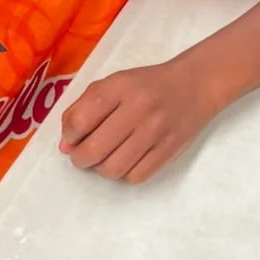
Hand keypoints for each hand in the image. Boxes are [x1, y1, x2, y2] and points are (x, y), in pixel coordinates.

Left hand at [58, 56, 218, 184]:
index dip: (69, 135)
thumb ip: (83, 108)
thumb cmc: (146, 85)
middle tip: (81, 155)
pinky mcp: (169, 150)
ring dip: (100, 169)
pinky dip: (124, 174)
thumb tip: (65, 145)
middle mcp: (138, 108)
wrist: (194, 85)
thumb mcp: (113, 83)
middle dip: (80, 158)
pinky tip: (124, 161)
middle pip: (94, 150)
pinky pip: (135, 176)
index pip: (80, 120)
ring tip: (103, 158)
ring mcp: (155, 131)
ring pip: (113, 168)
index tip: (71, 137)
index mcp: (119, 86)